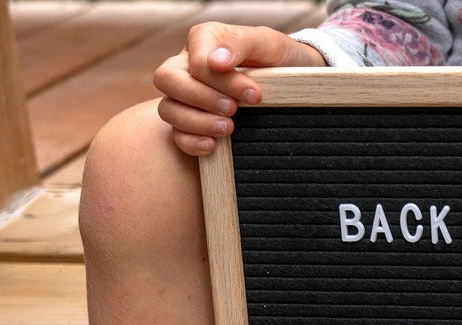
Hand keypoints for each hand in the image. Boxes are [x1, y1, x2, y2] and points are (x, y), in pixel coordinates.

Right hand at [154, 22, 326, 154]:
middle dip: (202, 98)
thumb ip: (240, 43)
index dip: (223, 81)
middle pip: (166, 80)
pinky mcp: (191, 125)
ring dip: (197, 122)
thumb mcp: (267, 44)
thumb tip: (216, 61)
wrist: (295, 85)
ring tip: (229, 128)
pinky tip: (213, 146)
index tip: (254, 95)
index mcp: (202, 41)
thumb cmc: (278, 60)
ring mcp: (186, 97)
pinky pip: (176, 137)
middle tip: (233, 110)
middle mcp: (187, 67)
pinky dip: (192, 143)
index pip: (196, 61)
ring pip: (167, 109)